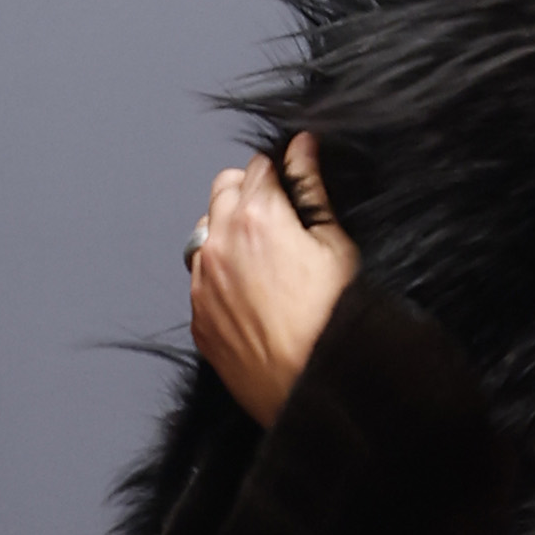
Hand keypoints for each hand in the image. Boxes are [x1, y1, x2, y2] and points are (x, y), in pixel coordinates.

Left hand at [186, 127, 356, 427]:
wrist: (315, 386)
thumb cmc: (334, 319)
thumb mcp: (335, 244)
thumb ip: (311, 189)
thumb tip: (302, 148)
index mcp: (256, 217)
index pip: (259, 167)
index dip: (281, 176)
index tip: (294, 190)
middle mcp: (219, 245)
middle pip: (224, 190)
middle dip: (250, 194)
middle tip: (281, 221)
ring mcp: (202, 284)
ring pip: (205, 233)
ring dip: (228, 232)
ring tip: (265, 260)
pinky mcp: (199, 320)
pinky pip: (200, 280)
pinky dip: (219, 276)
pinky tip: (252, 295)